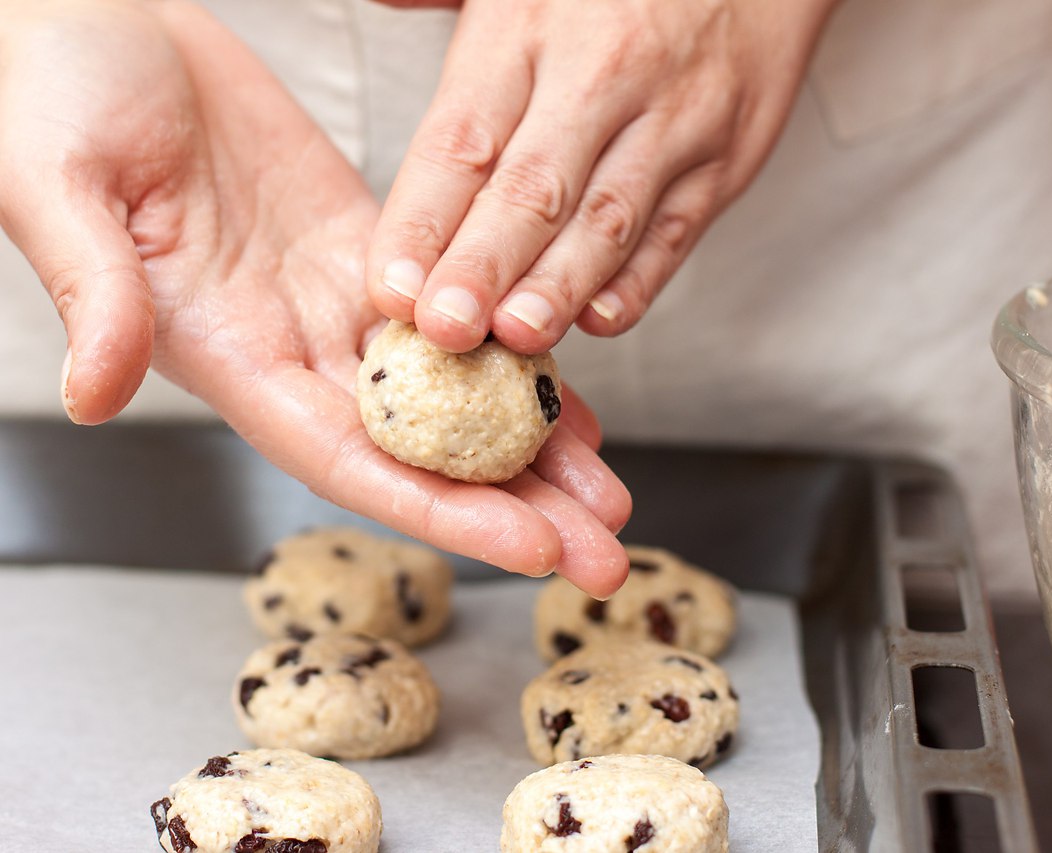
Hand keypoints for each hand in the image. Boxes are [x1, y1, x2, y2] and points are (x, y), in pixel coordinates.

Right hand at [0, 0, 630, 595]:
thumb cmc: (47, 94)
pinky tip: (574, 393)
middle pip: (423, 450)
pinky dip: (519, 356)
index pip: (350, 458)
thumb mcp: (57, 187)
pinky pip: (460, 314)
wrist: (88, 19)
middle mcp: (292, 345)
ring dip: (535, 444)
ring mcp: (334, 298)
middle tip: (607, 552)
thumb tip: (93, 397)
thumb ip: (93, 295)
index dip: (442, 510)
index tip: (531, 547)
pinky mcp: (366, 243)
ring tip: (611, 489)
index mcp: (227, 353)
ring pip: (455, 392)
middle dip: (518, 505)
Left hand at [365, 0, 836, 353]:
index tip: (393, 288)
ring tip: (517, 336)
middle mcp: (601, 76)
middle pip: (532, 188)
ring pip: (606, 218)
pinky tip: (601, 320)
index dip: (423, 221)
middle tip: (446, 329)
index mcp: (528, 29)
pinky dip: (640, 280)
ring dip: (560, 284)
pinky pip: (677, 229)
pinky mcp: (725, 157)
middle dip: (483, 266)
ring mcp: (671, 121)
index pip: (462, 139)